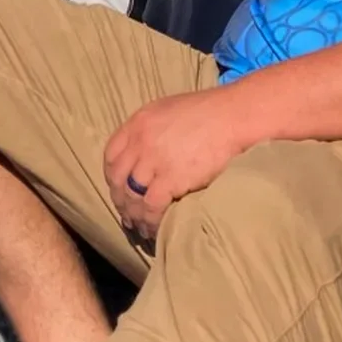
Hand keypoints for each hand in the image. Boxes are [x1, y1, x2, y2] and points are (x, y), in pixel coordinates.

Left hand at [101, 88, 242, 245]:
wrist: (230, 118)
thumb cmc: (206, 112)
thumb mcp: (167, 112)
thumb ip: (150, 131)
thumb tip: (144, 155)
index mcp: (137, 122)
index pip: (111, 155)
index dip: (112, 177)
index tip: (118, 189)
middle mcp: (140, 141)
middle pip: (118, 178)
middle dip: (120, 200)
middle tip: (126, 215)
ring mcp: (154, 160)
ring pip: (132, 196)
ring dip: (133, 215)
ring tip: (139, 227)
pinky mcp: (171, 179)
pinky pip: (151, 206)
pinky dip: (150, 221)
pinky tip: (153, 229)